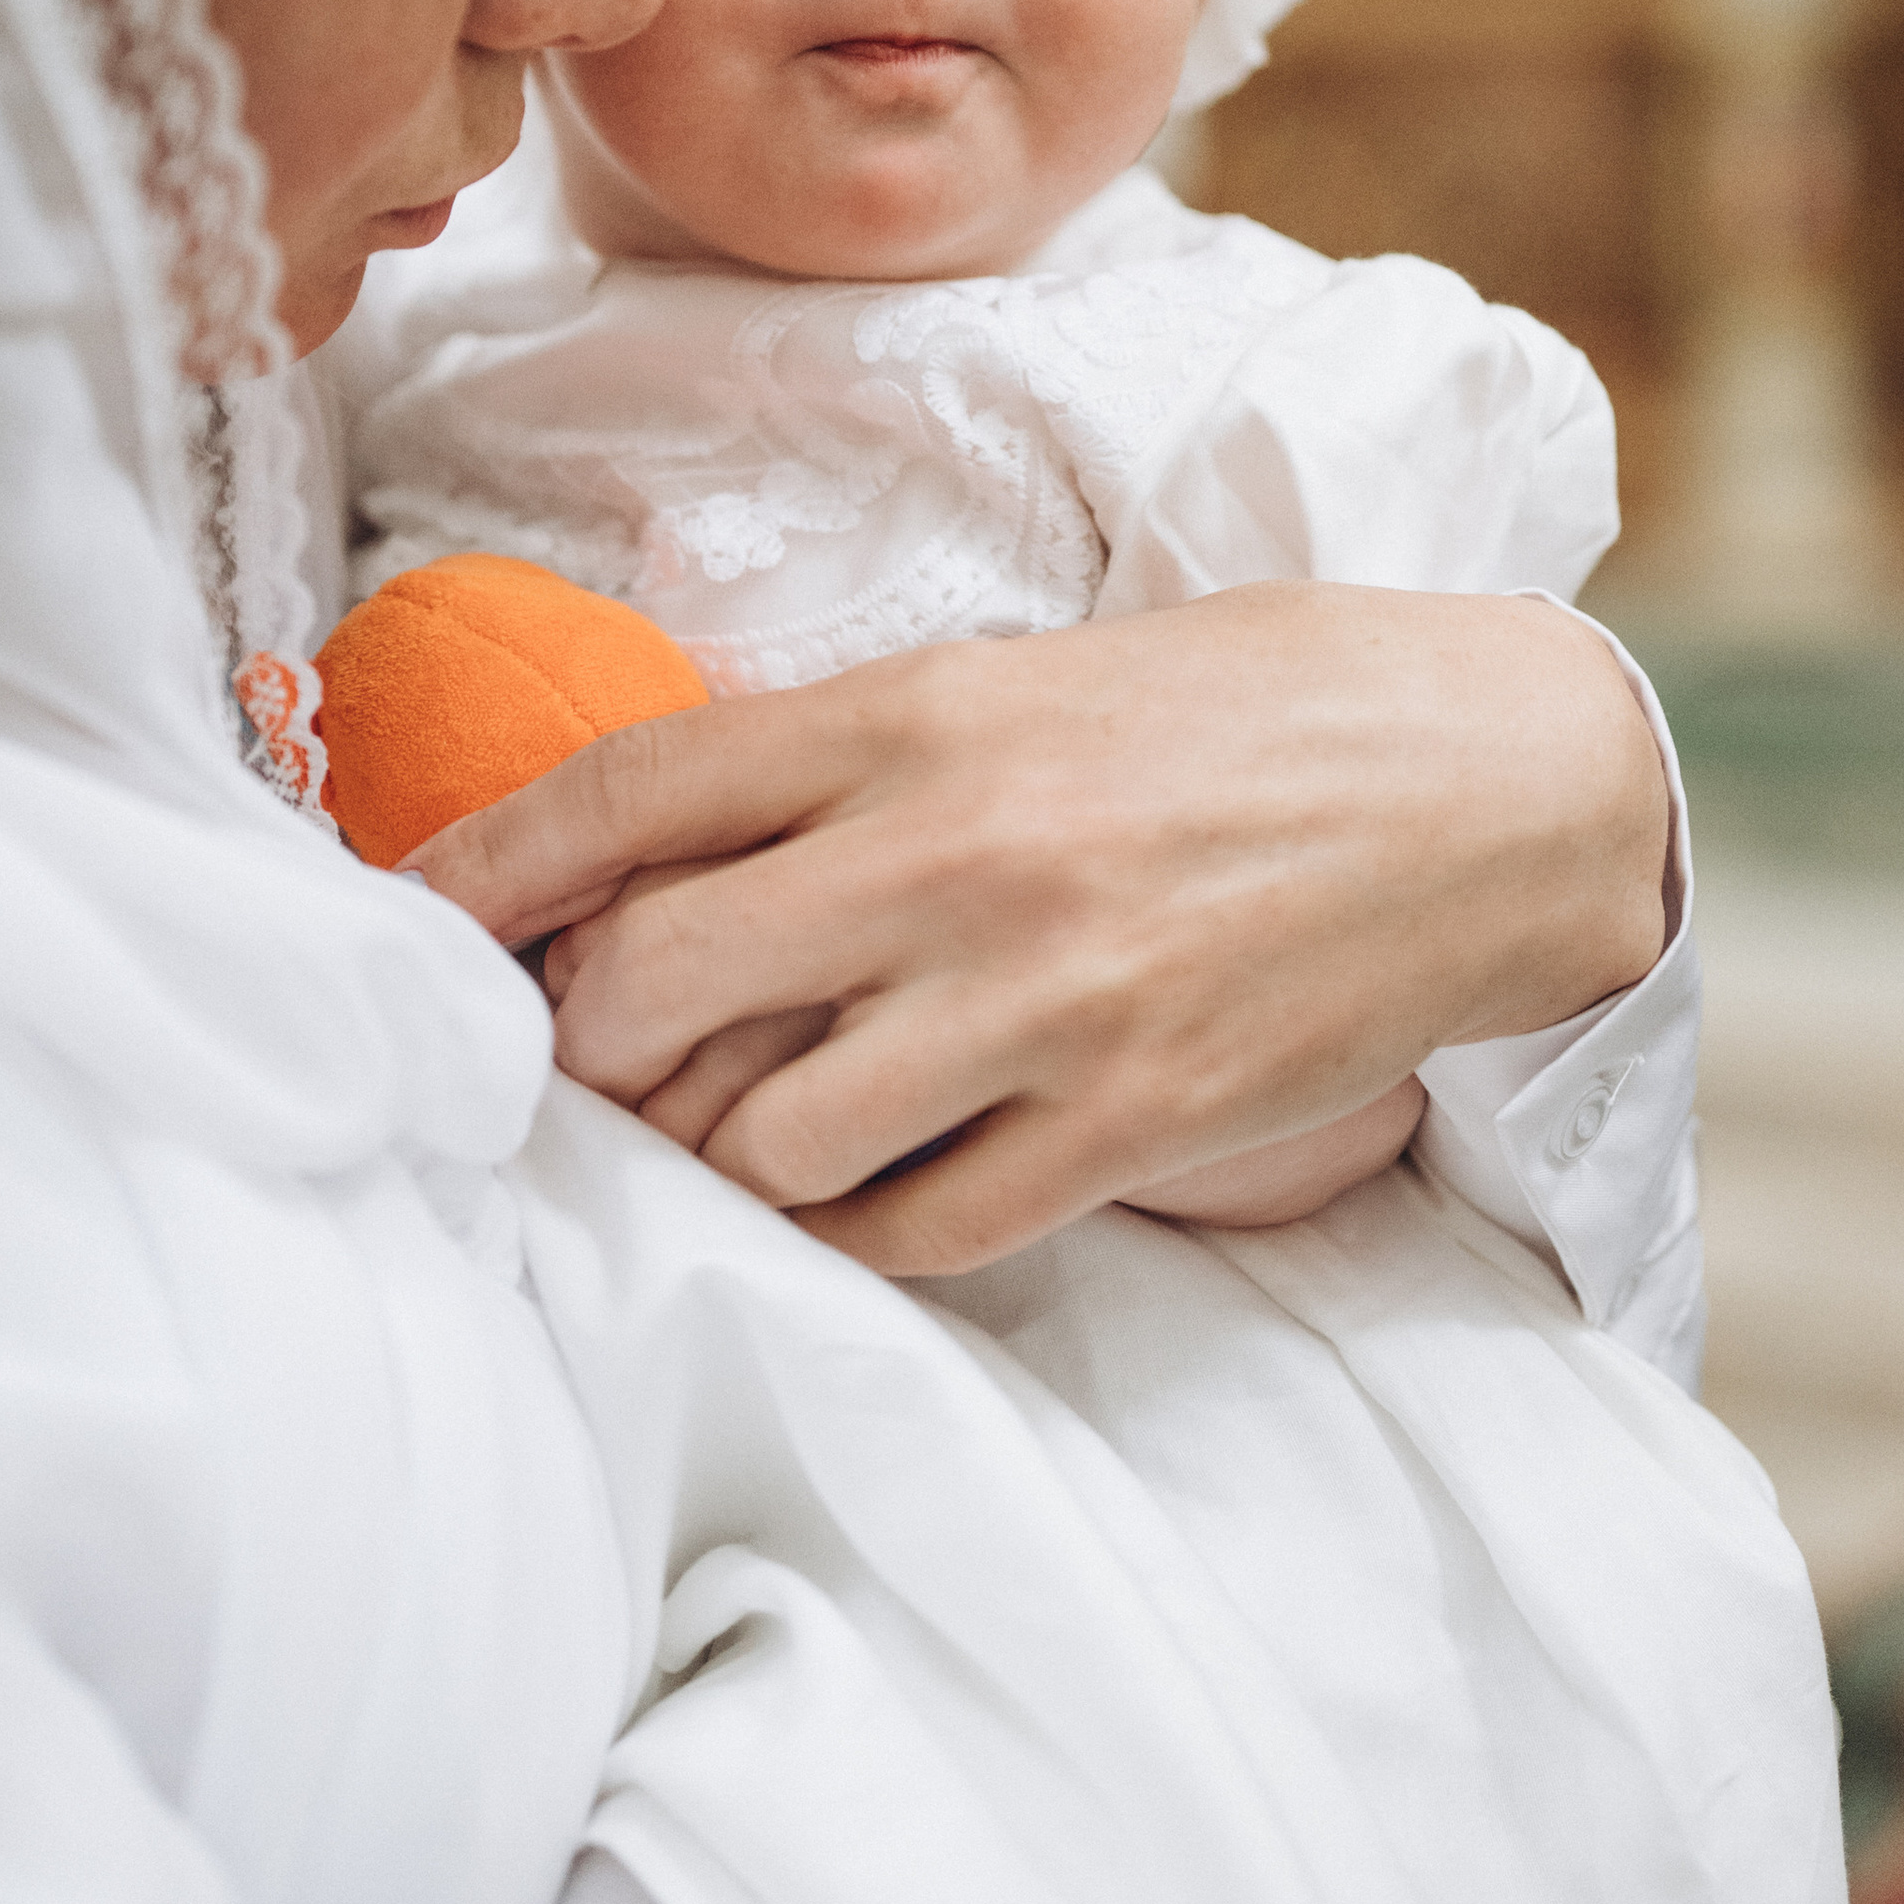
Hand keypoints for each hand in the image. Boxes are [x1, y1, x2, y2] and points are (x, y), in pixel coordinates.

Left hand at [408, 584, 1670, 1276]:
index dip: (488, 871)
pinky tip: (871, 1182)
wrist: (1487, 781)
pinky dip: (855, 1225)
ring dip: (721, 1148)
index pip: (632, 793)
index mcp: (918, 717)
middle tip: (599, 1051)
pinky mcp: (1125, 1126)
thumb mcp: (1029, 676)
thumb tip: (673, 859)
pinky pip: (910, 1227)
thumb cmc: (1245, 709)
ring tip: (741, 1125)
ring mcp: (1039, 1005)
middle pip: (650, 984)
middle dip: (588, 1038)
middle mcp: (953, 857)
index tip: (416, 925)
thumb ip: (855, 759)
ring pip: (763, 1137)